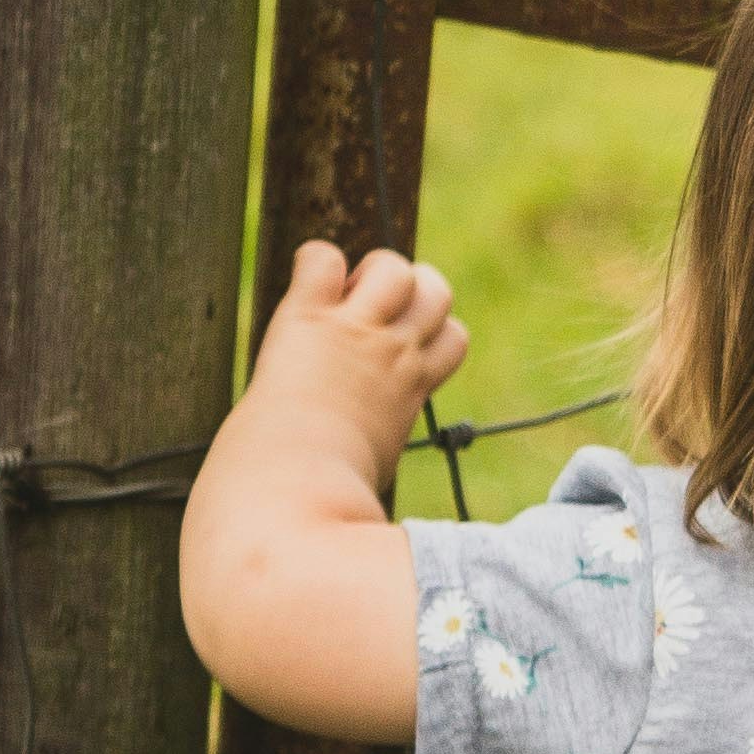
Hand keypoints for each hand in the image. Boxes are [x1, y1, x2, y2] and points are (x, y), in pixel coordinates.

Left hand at [255, 239, 471, 467]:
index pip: (455, 336)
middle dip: (409, 289)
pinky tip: (303, 292)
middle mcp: (394, 351)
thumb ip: (381, 441)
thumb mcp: (379, 466)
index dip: (429, 333)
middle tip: (369, 315)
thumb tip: (373, 462)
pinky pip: (322, 259)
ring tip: (338, 298)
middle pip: (436, 289)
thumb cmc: (334, 495)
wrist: (298, 489)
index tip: (395, 351)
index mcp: (414, 387)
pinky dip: (313, 265)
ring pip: (392, 267)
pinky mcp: (309, 317)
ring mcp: (355, 330)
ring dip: (367, 272)